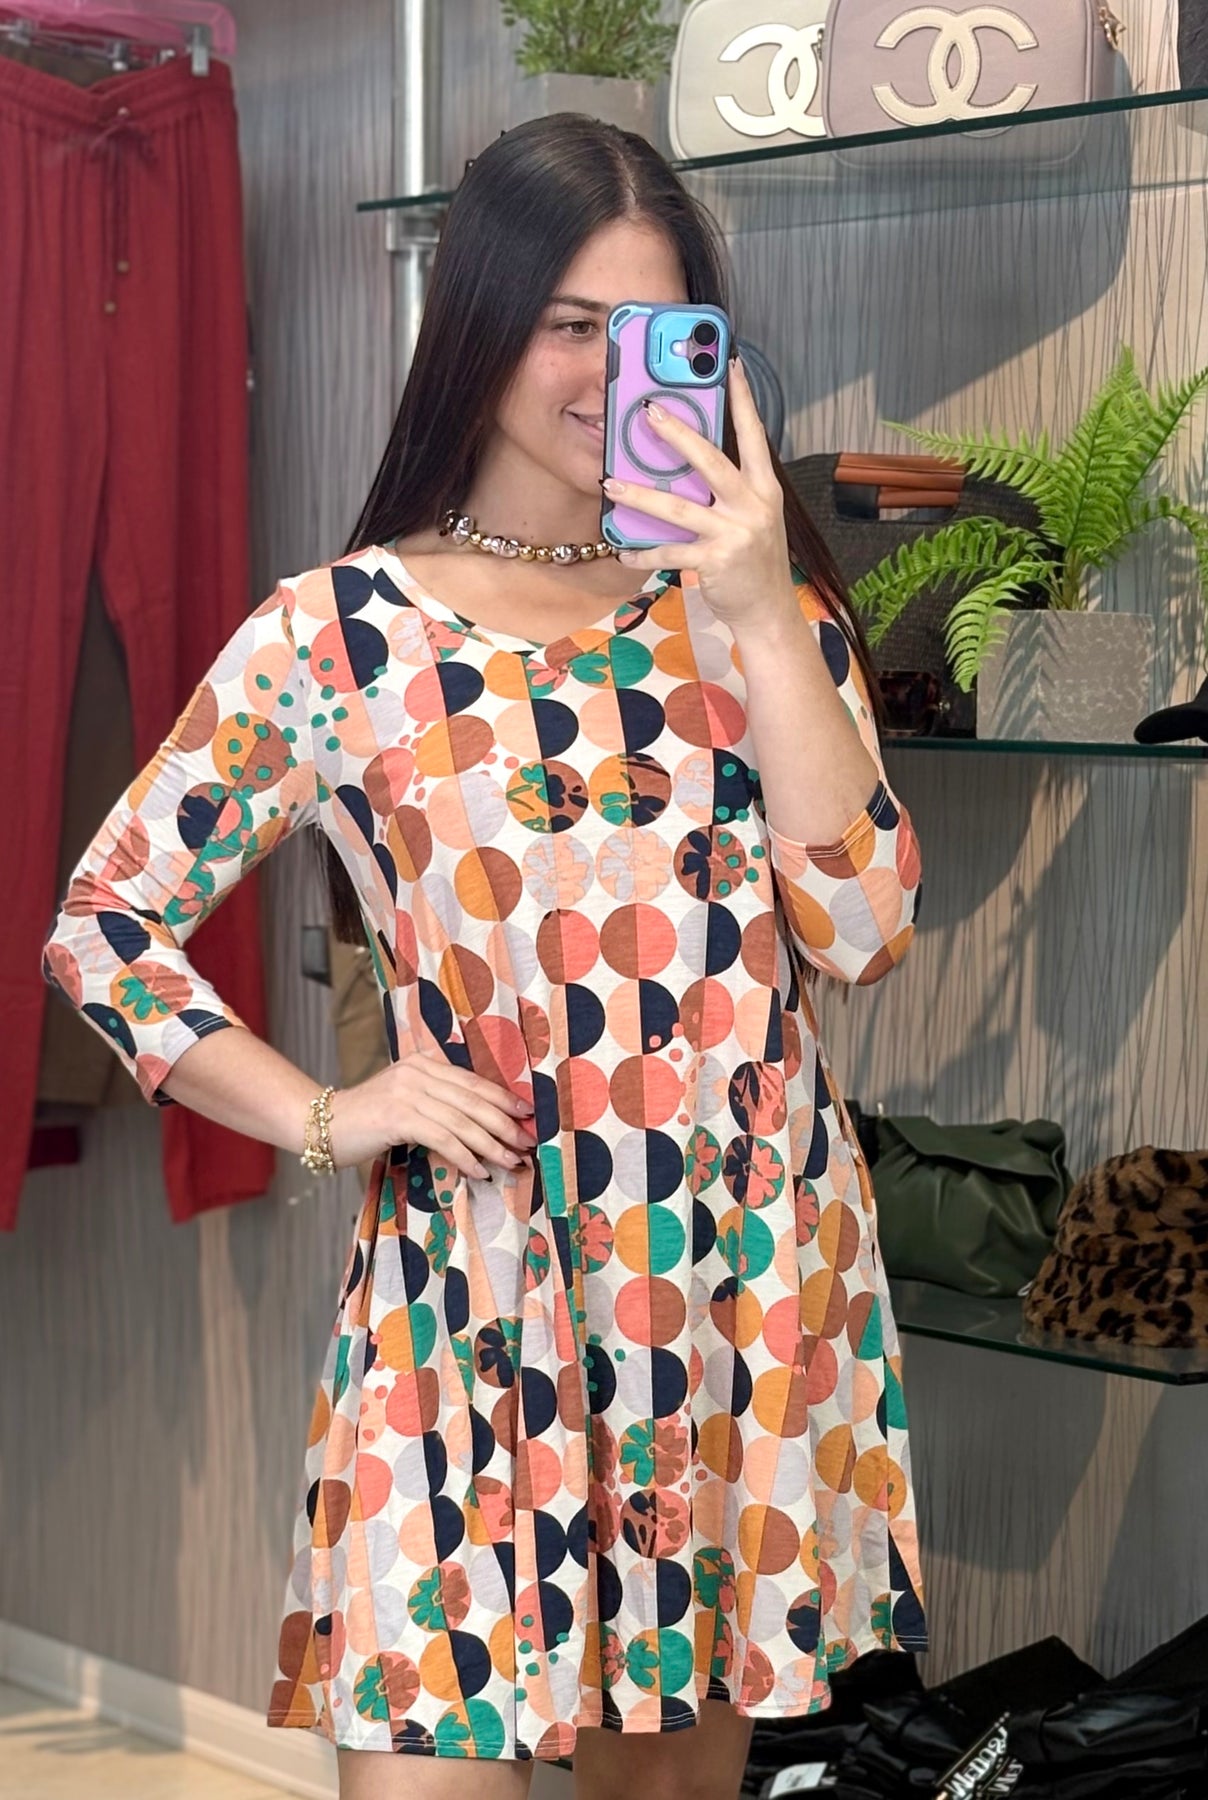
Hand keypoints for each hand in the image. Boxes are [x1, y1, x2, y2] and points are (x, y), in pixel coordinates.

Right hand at [330, 1052, 536, 1179]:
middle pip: (473, 1100)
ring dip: (491, 1145)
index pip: (473, 1081)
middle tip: (528, 1143)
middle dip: (505, 1124)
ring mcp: (408, 1092)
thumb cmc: (367, 1119)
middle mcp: (418, 1072)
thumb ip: (436, 1101)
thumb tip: (480, 1123)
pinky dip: (465, 1156)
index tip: (528, 1114)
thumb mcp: (405, 1100)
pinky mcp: (398, 1116)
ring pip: (463, 1121)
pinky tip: (479, 1171)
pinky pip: (443, 1138)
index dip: (503, 1098)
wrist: (322, 1125)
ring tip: (511, 1162)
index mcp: (424, 1064)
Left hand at [602, 355, 797, 630]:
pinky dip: (643, 553)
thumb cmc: (755, 562)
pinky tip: (623, 551)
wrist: (768, 611)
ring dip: (640, 495)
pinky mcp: (716, 561)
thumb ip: (730, 492)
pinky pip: (669, 553)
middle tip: (648, 412)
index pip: (753, 434)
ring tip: (610, 483)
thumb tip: (687, 468)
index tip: (731, 364)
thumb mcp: (754, 518)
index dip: (743, 399)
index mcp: (764, 489)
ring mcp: (735, 533)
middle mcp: (753, 505)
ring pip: (678, 508)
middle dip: (677, 434)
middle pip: (710, 460)